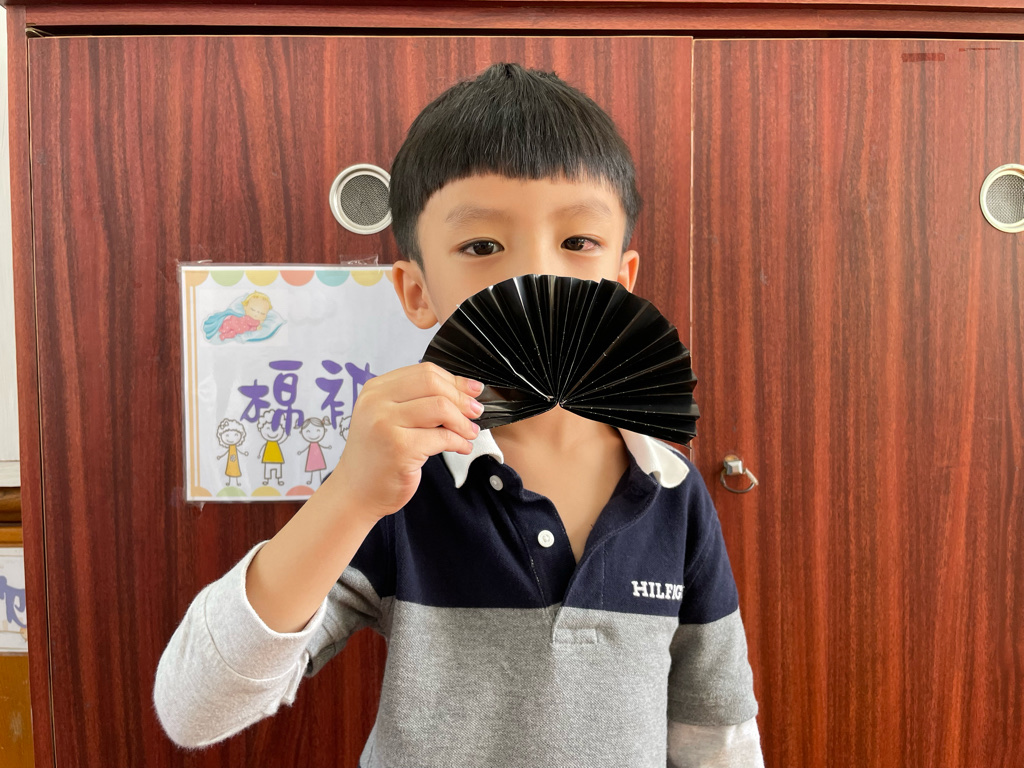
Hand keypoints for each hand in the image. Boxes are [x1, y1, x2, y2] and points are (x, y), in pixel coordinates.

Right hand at [328, 362, 482, 519]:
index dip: (454, 380)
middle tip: (476, 411)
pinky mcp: (399, 448)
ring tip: (470, 432)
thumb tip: (464, 390)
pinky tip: (462, 447)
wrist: (355, 493)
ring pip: (440, 408)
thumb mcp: (388, 419)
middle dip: (461, 397)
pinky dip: (459, 442)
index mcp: (375, 390)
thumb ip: (417, 401)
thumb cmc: (377, 457)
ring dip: (463, 421)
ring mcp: (385, 425)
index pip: (423, 371)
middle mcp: (376, 403)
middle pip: (432, 383)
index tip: (472, 390)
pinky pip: (442, 437)